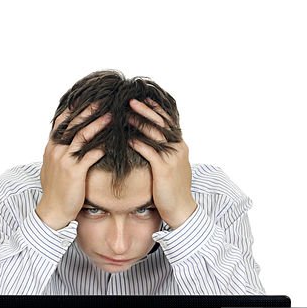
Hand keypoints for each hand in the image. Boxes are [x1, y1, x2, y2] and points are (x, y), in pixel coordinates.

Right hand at [35, 103, 110, 229]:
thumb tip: (65, 141)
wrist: (53, 210)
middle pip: (72, 124)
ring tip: (111, 116)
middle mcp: (56, 150)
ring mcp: (65, 160)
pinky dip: (101, 147)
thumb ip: (58, 152)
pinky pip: (90, 155)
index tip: (85, 98)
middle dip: (87, 111)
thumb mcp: (52, 167)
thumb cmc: (56, 190)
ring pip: (82, 137)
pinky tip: (112, 142)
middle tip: (102, 100)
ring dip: (97, 125)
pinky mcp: (75, 172)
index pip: (61, 122)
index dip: (73, 109)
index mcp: (51, 147)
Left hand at [127, 98, 197, 228]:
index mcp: (180, 145)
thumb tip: (155, 142)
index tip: (143, 99)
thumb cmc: (173, 189)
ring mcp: (172, 157)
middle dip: (145, 110)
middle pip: (161, 123)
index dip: (155, 109)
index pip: (168, 121)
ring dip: (139, 122)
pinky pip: (149, 151)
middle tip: (130, 100)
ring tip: (125, 114)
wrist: (181, 208)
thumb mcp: (173, 166)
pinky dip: (137, 143)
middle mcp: (178, 147)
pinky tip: (126, 138)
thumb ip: (166, 152)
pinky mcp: (164, 168)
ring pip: (154, 134)